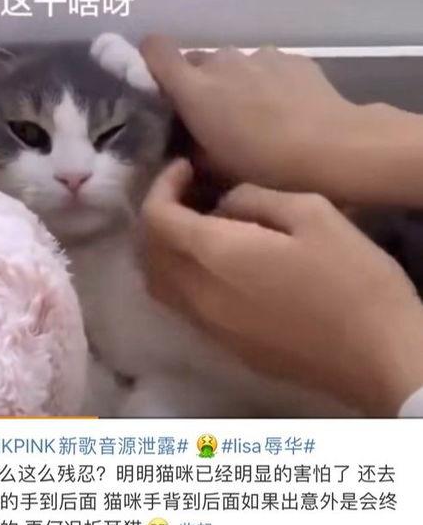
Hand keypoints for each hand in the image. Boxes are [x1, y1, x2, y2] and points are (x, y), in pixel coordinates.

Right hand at [140, 35, 361, 194]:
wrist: (332, 148)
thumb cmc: (264, 165)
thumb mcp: (216, 169)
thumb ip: (192, 149)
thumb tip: (188, 142)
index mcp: (194, 88)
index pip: (155, 49)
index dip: (152, 60)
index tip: (160, 85)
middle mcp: (221, 61)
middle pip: (197, 61)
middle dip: (200, 84)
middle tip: (215, 118)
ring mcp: (258, 55)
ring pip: (234, 65)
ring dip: (236, 84)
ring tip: (257, 116)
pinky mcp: (291, 58)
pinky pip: (266, 67)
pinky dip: (267, 83)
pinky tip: (286, 109)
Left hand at [141, 160, 422, 415]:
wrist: (377, 356)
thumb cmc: (351, 278)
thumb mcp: (312, 213)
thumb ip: (255, 199)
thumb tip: (225, 205)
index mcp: (214, 256)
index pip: (156, 217)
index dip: (162, 185)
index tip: (185, 167)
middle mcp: (198, 295)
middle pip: (147, 252)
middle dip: (159, 215)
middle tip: (189, 193)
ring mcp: (209, 328)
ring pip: (159, 284)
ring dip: (164, 249)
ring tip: (195, 227)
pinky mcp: (226, 348)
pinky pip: (181, 306)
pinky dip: (180, 277)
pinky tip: (214, 265)